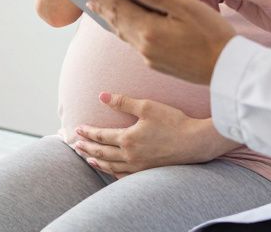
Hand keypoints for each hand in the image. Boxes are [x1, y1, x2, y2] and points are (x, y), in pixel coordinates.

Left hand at [71, 93, 235, 176]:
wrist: (195, 142)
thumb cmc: (172, 121)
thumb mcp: (147, 107)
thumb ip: (123, 102)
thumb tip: (102, 96)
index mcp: (128, 139)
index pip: (101, 136)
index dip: (88, 133)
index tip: (77, 129)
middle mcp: (130, 155)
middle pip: (102, 153)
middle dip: (87, 149)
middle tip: (75, 145)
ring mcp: (139, 166)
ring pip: (111, 166)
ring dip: (97, 162)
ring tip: (87, 159)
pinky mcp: (148, 171)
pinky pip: (124, 175)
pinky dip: (113, 172)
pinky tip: (110, 170)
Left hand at [82, 0, 234, 84]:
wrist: (227, 70)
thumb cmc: (213, 35)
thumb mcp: (188, 9)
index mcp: (149, 30)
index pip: (117, 6)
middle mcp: (144, 46)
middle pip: (116, 21)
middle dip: (100, 4)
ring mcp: (150, 58)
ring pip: (123, 34)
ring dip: (109, 19)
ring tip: (97, 7)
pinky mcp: (157, 64)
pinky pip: (133, 43)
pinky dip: (123, 30)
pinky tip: (123, 26)